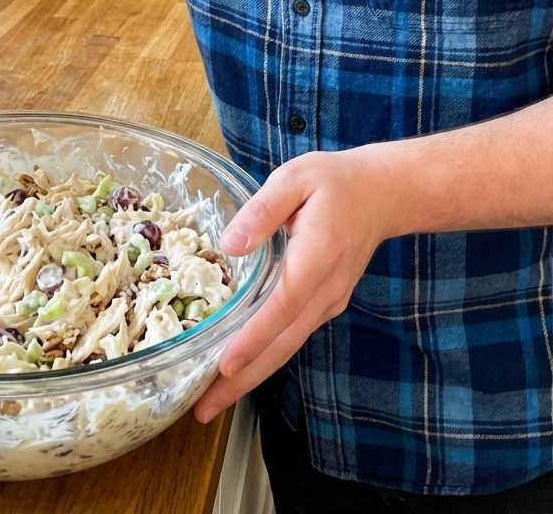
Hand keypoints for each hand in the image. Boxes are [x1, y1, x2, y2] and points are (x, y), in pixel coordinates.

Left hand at [194, 146, 392, 422]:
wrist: (383, 194)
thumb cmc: (334, 181)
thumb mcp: (294, 179)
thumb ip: (262, 211)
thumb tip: (229, 244)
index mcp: (316, 257)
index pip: (281, 305)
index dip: (252, 338)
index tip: (224, 365)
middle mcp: (324, 290)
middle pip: (282, 343)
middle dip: (242, 379)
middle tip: (203, 407)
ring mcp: (328, 301)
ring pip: (287, 347)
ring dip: (251, 376)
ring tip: (213, 401)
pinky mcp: (324, 303)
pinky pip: (292, 336)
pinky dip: (265, 357)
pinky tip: (240, 368)